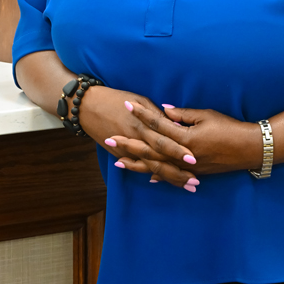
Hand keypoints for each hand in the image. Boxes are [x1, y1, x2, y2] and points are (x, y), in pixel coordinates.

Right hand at [78, 87, 196, 188]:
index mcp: (143, 124)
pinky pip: (137, 166)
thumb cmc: (117, 98)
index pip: (165, 139)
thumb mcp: (140, 100)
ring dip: (169, 177)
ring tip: (186, 185)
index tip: (194, 158)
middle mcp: (136, 138)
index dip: (179, 150)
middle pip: (160, 158)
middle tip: (195, 180)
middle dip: (178, 170)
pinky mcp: (119, 154)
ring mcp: (127, 149)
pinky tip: (161, 181)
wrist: (88, 106)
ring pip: (151, 166)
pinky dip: (150, 174)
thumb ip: (158, 114)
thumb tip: (176, 125)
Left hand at [107, 102, 261, 187]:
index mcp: (185, 137)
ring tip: (118, 160)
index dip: (142, 114)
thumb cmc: (229, 128)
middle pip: (150, 148)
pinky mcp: (194, 173)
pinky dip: (158, 175)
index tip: (128, 106)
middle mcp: (183, 155)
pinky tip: (146, 176)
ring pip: (156, 166)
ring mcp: (187, 167)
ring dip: (136, 163)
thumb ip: (183, 114)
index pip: (158, 124)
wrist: (249, 148)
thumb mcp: (206, 115)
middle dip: (128, 143)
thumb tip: (164, 110)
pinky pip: (171, 176)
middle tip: (108, 138)